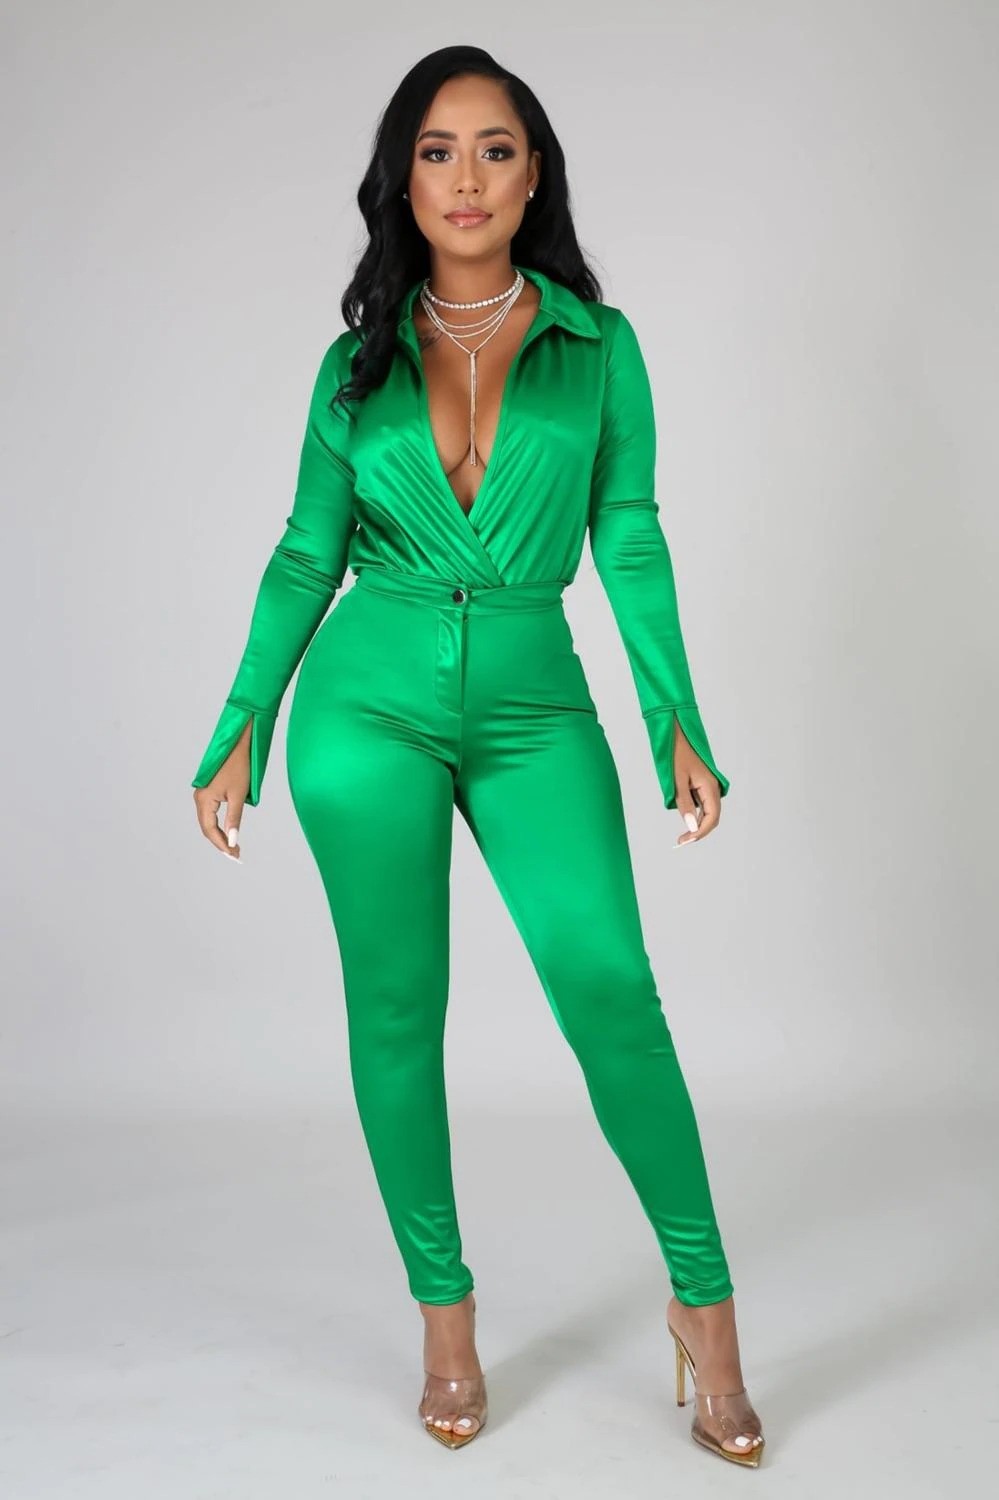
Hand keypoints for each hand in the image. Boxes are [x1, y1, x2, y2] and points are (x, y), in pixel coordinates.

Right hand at [193, 719, 251, 859]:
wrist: (238, 744)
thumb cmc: (239, 766)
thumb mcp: (238, 795)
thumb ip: (234, 819)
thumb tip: (233, 840)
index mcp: (203, 799)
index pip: (209, 830)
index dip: (222, 845)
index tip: (234, 855)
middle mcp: (199, 798)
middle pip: (207, 828)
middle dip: (221, 843)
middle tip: (236, 855)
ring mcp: (202, 795)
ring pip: (208, 822)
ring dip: (219, 835)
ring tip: (234, 847)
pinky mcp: (208, 792)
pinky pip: (210, 814)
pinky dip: (218, 825)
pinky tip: (228, 831)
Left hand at [673, 720, 721, 845]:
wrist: (676, 733)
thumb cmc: (675, 753)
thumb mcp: (677, 781)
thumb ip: (684, 804)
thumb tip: (691, 827)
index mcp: (710, 787)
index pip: (711, 818)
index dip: (700, 833)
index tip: (685, 840)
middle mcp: (712, 788)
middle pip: (711, 817)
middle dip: (698, 831)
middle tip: (681, 841)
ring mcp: (708, 786)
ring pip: (706, 811)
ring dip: (695, 822)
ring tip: (681, 832)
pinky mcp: (701, 784)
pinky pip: (701, 803)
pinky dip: (693, 812)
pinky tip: (684, 816)